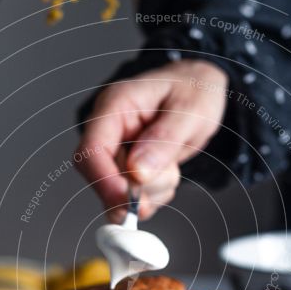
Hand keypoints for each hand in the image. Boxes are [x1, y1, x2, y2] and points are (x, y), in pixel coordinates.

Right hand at [74, 59, 227, 219]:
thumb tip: (137, 172)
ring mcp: (114, 151)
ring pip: (118, 193)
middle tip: (170, 174)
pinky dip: (153, 196)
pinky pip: (130, 199)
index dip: (104, 180)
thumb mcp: (190, 110)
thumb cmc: (193, 90)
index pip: (91, 149)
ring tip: (172, 165)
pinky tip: (166, 174)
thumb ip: (164, 140)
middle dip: (139, 188)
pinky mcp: (123, 168)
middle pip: (103, 176)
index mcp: (115, 105)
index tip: (127, 200)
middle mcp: (108, 129)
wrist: (199, 91)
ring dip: (151, 191)